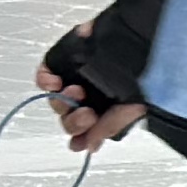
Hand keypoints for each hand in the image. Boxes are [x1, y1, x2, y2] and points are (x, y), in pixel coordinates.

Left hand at [34, 55, 149, 154]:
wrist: (138, 40)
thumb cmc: (143, 71)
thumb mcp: (133, 107)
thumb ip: (109, 127)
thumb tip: (90, 146)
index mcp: (105, 110)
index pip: (86, 131)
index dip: (80, 138)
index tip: (80, 142)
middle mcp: (88, 97)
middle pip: (68, 119)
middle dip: (75, 122)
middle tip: (88, 115)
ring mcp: (73, 79)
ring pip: (56, 100)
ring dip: (64, 102)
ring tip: (78, 91)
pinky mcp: (62, 61)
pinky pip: (44, 76)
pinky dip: (45, 82)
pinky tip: (55, 83)